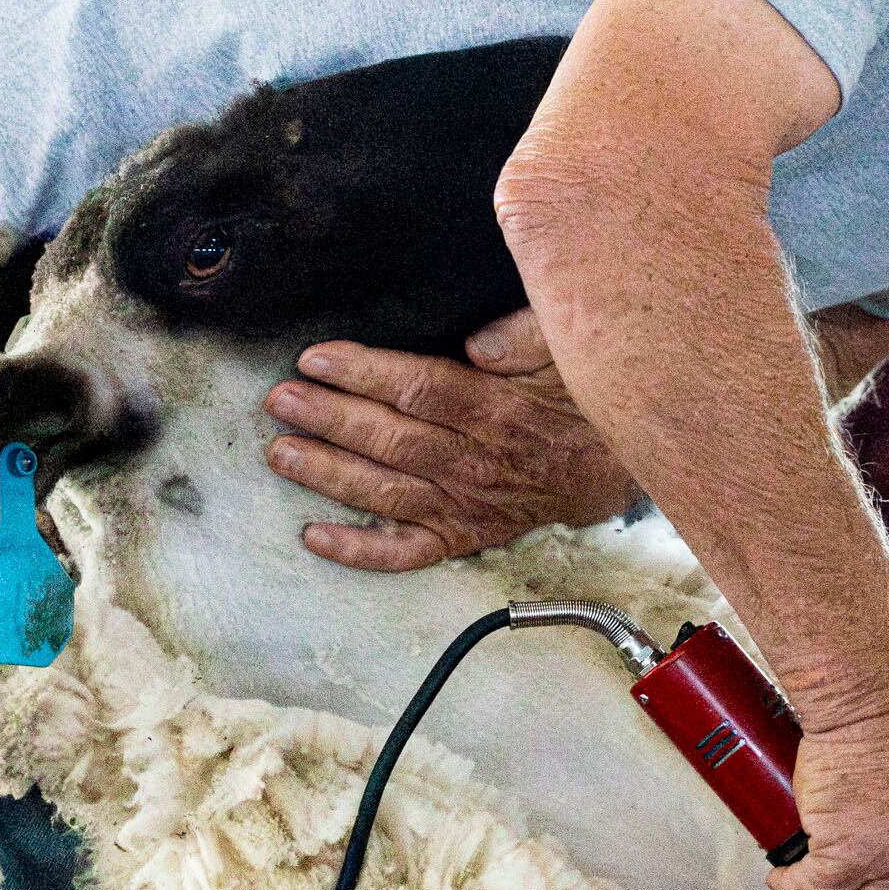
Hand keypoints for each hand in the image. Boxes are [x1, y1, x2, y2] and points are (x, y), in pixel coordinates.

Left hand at [264, 309, 640, 570]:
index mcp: (496, 411)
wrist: (608, 468)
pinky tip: (314, 537)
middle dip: (329, 419)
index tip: (316, 358)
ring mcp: (463, 504)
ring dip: (329, 474)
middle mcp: (473, 462)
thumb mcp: (568, 353)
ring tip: (281, 454)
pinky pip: (407, 551)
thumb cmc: (578, 400)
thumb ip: (528, 338)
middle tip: (280, 401)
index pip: (420, 389)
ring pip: (387, 492)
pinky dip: (360, 550)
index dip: (364, 374)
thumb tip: (479, 342)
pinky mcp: (460, 534)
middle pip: (391, 439)